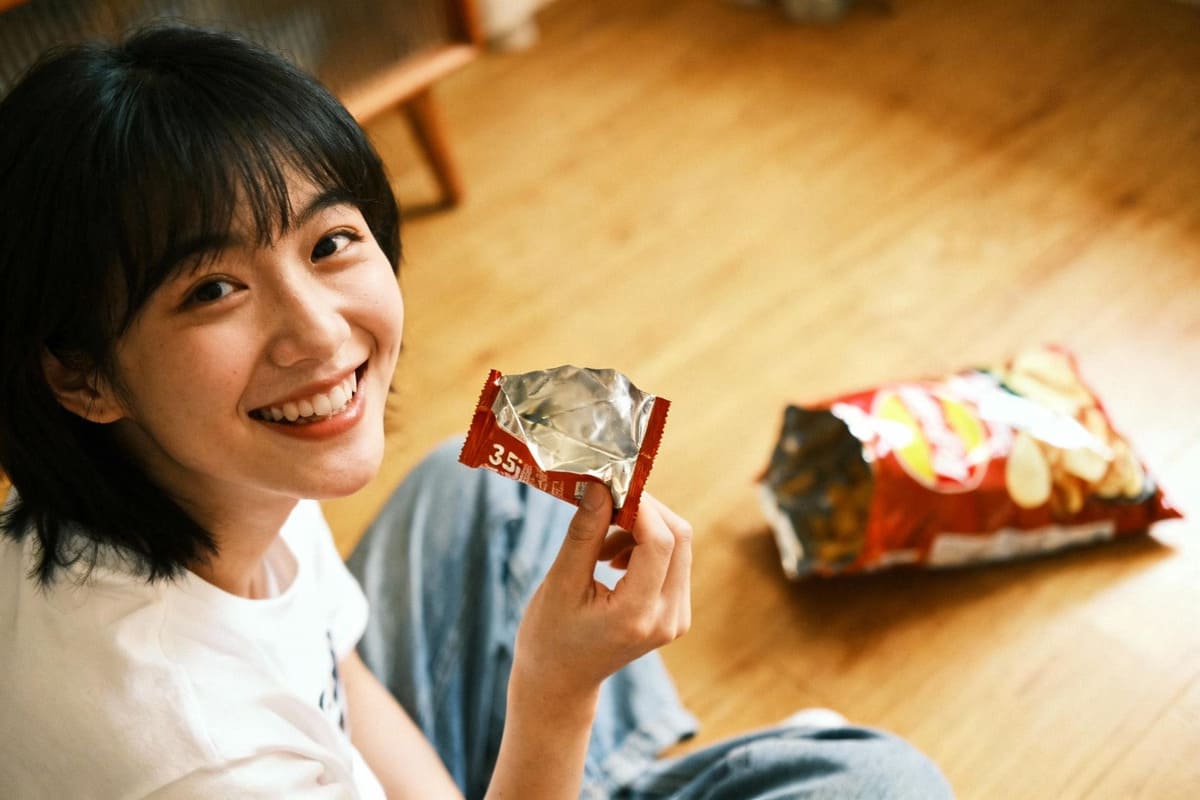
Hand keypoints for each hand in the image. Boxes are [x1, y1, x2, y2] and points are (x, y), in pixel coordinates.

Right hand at [509, 484, 692, 709]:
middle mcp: (668, 618)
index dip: (640, 505)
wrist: (560, 684)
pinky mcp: (675, 614)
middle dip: (644, 510)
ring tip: (599, 545)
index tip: (609, 486)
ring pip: (678, 546)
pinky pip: (673, 561)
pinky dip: (646, 546)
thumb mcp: (560, 584)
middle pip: (679, 538)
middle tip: (604, 503)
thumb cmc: (550, 638)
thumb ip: (585, 534)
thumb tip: (601, 487)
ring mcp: (676, 618)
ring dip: (642, 529)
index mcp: (637, 615)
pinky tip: (611, 558)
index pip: (660, 542)